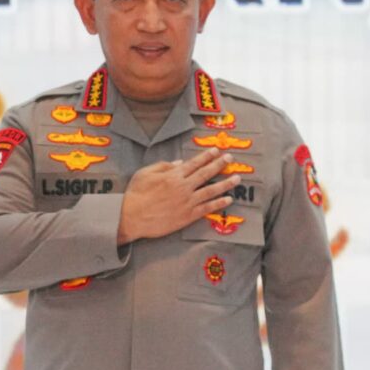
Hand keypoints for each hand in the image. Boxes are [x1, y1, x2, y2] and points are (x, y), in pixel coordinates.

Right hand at [118, 147, 241, 243]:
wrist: (131, 217)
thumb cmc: (136, 195)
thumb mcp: (145, 173)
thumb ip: (163, 166)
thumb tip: (179, 163)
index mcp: (173, 175)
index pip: (194, 163)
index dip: (207, 156)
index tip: (216, 151)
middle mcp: (183, 186)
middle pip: (205, 173)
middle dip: (219, 164)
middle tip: (230, 159)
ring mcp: (187, 201)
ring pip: (211, 190)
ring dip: (225, 183)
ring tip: (237, 178)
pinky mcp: (188, 216)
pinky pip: (207, 208)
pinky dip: (219, 203)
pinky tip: (229, 199)